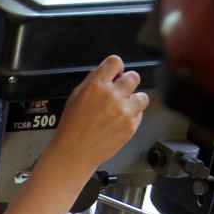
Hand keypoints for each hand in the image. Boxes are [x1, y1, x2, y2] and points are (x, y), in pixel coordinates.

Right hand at [52, 54, 147, 170]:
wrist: (75, 152)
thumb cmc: (71, 128)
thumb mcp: (75, 97)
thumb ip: (92, 82)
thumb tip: (105, 73)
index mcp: (96, 86)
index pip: (115, 62)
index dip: (116, 67)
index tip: (116, 73)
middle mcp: (113, 96)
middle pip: (134, 76)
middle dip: (127, 82)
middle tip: (120, 91)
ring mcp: (124, 111)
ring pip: (142, 96)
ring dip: (134, 99)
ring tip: (123, 107)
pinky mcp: (131, 126)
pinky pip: (140, 114)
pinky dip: (132, 116)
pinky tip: (119, 120)